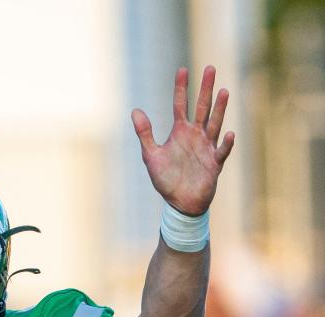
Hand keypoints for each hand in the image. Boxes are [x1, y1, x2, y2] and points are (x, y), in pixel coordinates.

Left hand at [132, 67, 234, 215]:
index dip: (181, 88)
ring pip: (215, 124)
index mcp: (180, 132)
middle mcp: (196, 135)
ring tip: (223, 91)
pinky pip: (221, 151)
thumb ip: (145, 133)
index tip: (182, 69)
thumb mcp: (151, 155)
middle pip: (202, 107)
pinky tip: (228, 134)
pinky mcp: (214, 163)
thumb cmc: (166, 179)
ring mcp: (207, 147)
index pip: (180, 105)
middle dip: (205, 89)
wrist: (180, 202)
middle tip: (210, 67)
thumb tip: (135, 110)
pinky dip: (225, 144)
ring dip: (219, 109)